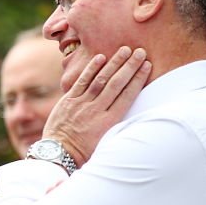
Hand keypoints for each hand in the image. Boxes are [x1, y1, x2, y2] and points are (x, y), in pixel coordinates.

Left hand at [43, 46, 151, 165]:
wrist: (58, 154)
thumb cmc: (84, 151)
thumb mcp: (106, 142)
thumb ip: (117, 125)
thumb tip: (134, 114)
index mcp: (109, 122)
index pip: (127, 95)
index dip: (138, 79)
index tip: (147, 65)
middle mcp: (96, 111)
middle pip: (116, 84)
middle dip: (129, 66)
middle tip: (140, 51)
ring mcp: (81, 105)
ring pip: (100, 80)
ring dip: (113, 63)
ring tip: (125, 50)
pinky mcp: (68, 101)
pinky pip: (81, 82)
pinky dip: (91, 69)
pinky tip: (100, 57)